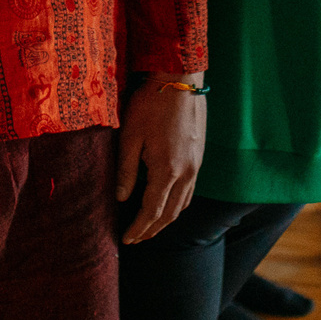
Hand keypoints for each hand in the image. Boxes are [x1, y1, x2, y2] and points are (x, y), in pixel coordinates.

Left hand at [116, 79, 204, 242]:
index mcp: (167, 170)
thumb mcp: (130, 136)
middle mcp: (186, 172)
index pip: (152, 211)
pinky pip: (190, 191)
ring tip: (150, 227)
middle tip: (136, 239)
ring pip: (183, 204)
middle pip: (170, 214)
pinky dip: (178, 204)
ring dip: (166, 220)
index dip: (138, 228)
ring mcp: (196, 165)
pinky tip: (168, 204)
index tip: (126, 239)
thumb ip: (126, 170)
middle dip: (152, 230)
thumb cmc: (150, 104)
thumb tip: (121, 198)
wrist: (180, 80)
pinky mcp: (199, 156)